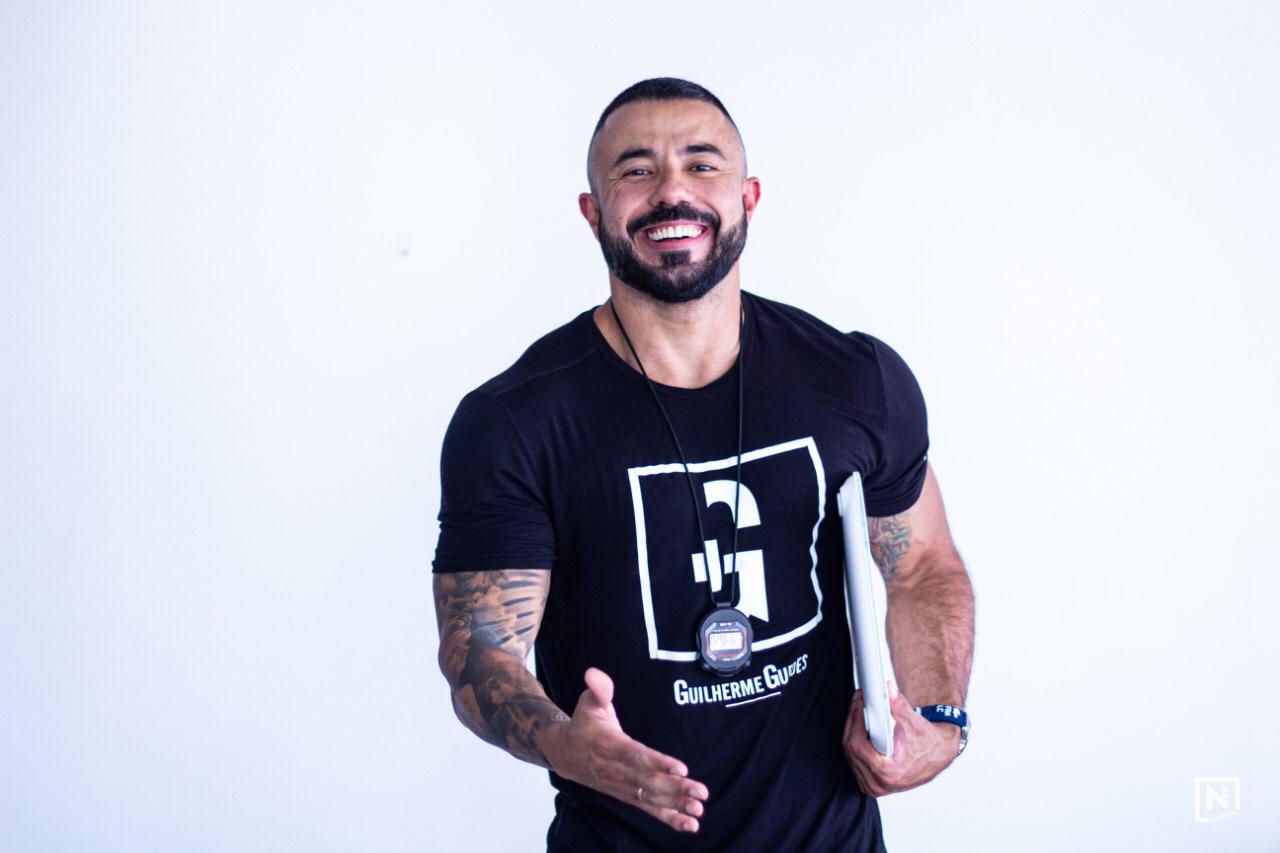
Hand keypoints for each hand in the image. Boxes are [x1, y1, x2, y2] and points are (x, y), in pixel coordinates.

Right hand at [539, 667, 708, 832]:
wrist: (564, 753)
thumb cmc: (583, 723)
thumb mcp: (588, 702)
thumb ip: (598, 689)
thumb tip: (593, 673)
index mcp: (608, 745)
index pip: (636, 756)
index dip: (658, 763)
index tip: (681, 768)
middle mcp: (614, 770)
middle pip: (648, 782)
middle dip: (676, 788)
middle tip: (701, 792)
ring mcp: (620, 786)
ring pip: (650, 798)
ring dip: (676, 805)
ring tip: (698, 810)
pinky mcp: (626, 796)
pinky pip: (648, 809)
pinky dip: (669, 818)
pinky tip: (689, 825)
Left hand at [842, 681, 960, 796]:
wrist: (937, 756)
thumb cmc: (928, 744)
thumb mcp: (914, 722)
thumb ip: (897, 705)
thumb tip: (886, 691)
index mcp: (889, 771)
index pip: (857, 745)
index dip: (855, 720)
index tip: (859, 703)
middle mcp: (879, 783)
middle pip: (850, 749)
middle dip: (853, 721)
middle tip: (858, 702)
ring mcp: (874, 786)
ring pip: (850, 755)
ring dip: (852, 731)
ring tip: (859, 712)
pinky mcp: (872, 784)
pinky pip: (854, 761)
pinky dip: (855, 744)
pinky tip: (860, 729)